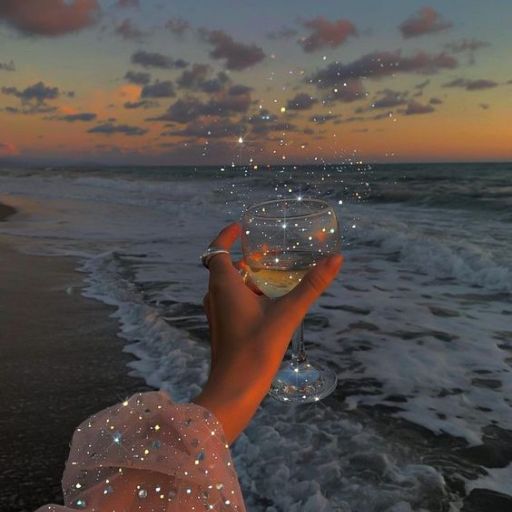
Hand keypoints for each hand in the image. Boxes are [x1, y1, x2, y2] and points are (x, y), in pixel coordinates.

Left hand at [193, 223, 342, 443]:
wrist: (234, 390)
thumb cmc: (256, 349)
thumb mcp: (287, 314)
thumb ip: (311, 286)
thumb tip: (336, 259)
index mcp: (223, 285)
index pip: (216, 250)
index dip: (226, 236)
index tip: (240, 227)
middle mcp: (214, 296)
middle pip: (224, 267)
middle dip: (244, 257)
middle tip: (267, 252)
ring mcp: (215, 313)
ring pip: (227, 285)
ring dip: (246, 276)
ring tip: (272, 275)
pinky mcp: (221, 327)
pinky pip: (230, 300)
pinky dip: (245, 293)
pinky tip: (268, 303)